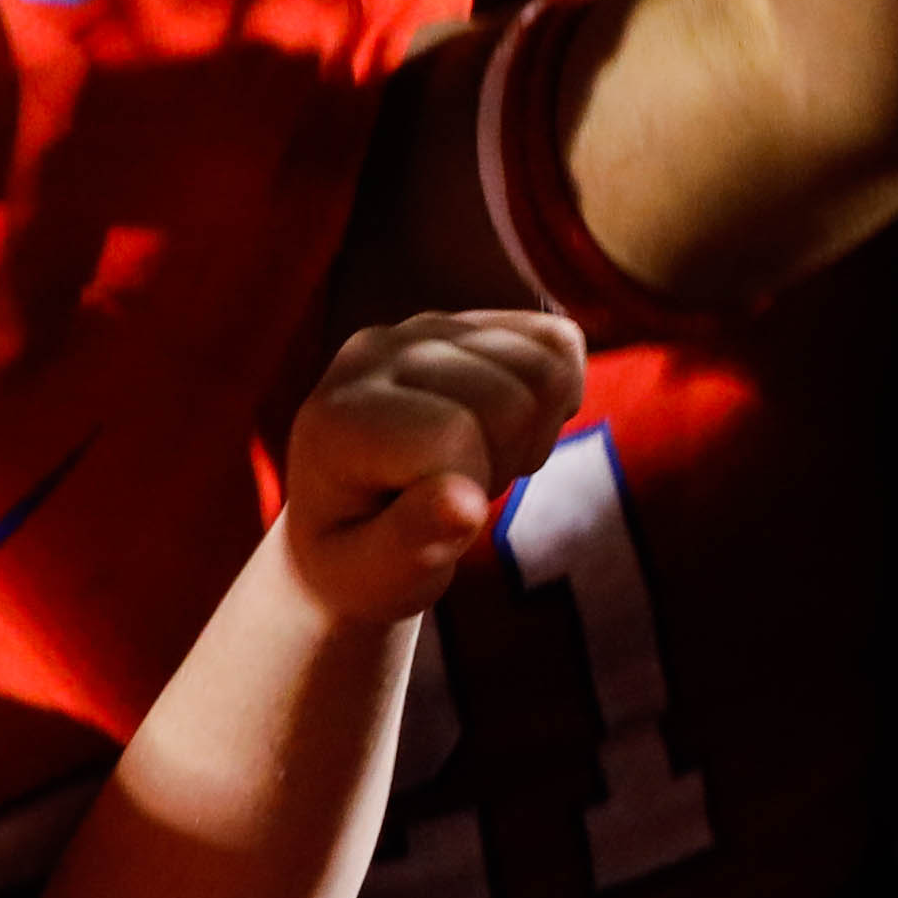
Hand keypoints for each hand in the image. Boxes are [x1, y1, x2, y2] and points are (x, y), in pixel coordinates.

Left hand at [277, 310, 587, 625]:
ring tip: (476, 462)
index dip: (467, 495)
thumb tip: (462, 504)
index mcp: (339, 418)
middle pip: (511, 396)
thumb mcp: (373, 577)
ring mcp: (421, 327)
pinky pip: (558, 342)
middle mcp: (374, 353)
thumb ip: (411, 543)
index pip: (455, 435)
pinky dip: (555, 394)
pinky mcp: (466, 321)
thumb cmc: (358, 561)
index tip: (431, 520)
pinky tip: (506, 429)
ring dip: (530, 431)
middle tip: (459, 494)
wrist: (343, 524)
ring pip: (544, 365)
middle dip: (504, 462)